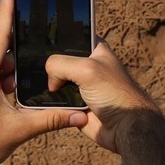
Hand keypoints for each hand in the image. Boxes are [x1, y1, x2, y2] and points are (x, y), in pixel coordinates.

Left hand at [0, 0, 83, 164]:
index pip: (0, 35)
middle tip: (40, 46)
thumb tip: (78, 116)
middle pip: (3, 51)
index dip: (8, 12)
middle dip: (21, 53)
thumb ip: (50, 119)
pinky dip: (4, 82)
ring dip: (13, 72)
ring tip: (28, 80)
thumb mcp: (19, 130)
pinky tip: (17, 92)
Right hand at [45, 40, 160, 153]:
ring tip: (45, 88)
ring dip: (51, 87)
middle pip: (60, 62)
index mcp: (95, 51)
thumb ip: (60, 64)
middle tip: (41, 70)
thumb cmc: (115, 94)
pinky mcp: (75, 105)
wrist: (124, 127)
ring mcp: (81, 87)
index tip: (44, 44)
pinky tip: (49, 103)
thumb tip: (50, 81)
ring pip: (56, 83)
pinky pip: (57, 102)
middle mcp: (88, 67)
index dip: (58, 40)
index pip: (72, 37)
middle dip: (51, 68)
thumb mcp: (86, 69)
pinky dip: (52, 104)